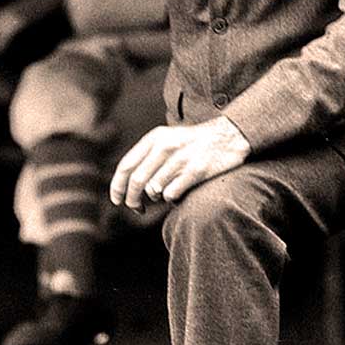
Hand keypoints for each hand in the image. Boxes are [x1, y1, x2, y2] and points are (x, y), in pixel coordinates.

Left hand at [109, 115, 250, 210]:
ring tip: (163, 193)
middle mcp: (165, 146)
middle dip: (132, 199)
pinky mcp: (195, 171)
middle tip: (136, 207)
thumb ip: (147, 156)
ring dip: (155, 197)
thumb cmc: (193, 142)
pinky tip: (177, 193)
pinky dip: (171, 198)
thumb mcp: (167, 138)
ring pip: (154, 189)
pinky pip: (172, 193)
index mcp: (155, 138)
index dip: (117, 186)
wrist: (228, 136)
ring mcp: (180, 159)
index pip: (126, 165)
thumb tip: (127, 183)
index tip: (116, 200)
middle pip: (137, 181)